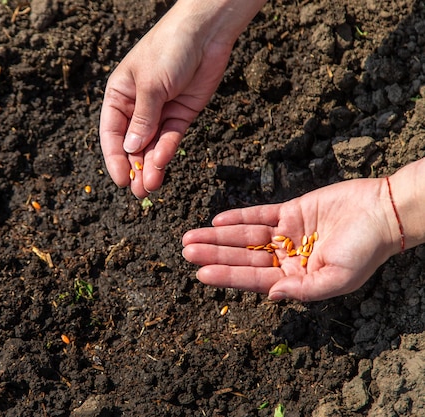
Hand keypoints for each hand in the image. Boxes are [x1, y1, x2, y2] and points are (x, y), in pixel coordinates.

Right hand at [99, 1, 264, 197]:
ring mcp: (160, 112)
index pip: (111, 133)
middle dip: (135, 168)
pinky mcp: (181, 114)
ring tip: (151, 187)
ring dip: (151, 166)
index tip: (120, 180)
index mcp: (119, 96)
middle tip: (139, 192)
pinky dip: (167, 152)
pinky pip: (171, 138)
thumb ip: (142, 120)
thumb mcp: (150, 85)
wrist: (206, 32)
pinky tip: (163, 164)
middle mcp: (137, 107)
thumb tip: (131, 151)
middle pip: (132, 145)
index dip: (114, 158)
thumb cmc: (169, 49)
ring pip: (152, 146)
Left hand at [182, 178, 400, 300]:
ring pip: (246, 236)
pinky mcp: (291, 212)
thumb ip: (304, 290)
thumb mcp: (338, 278)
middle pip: (243, 257)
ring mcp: (288, 235)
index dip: (226, 276)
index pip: (254, 279)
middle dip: (214, 255)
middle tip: (185, 252)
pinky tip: (217, 221)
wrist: (384, 211)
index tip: (200, 274)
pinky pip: (260, 214)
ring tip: (190, 237)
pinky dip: (239, 217)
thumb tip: (271, 296)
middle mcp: (288, 259)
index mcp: (297, 279)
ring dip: (219, 237)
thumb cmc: (365, 250)